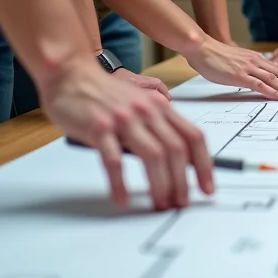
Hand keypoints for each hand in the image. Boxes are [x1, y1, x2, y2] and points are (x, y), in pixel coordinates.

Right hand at [39, 58, 214, 210]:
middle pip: (176, 150)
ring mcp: (124, 119)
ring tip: (160, 204)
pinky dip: (120, 183)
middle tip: (181, 203)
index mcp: (161, 106)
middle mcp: (147, 111)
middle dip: (182, 182)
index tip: (207, 188)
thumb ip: (159, 126)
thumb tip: (179, 162)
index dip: (205, 165)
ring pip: (153, 156)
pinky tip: (122, 199)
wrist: (70, 74)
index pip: (194, 137)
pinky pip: (114, 160)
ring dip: (160, 185)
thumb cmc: (104, 93)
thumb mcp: (141, 104)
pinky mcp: (99, 127)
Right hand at [183, 38, 277, 99]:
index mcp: (254, 58)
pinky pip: (260, 85)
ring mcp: (248, 68)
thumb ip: (245, 67)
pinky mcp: (239, 75)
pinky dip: (272, 91)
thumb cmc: (213, 56)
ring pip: (273, 80)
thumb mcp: (235, 60)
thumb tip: (250, 77)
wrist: (201, 48)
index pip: (277, 70)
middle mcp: (255, 61)